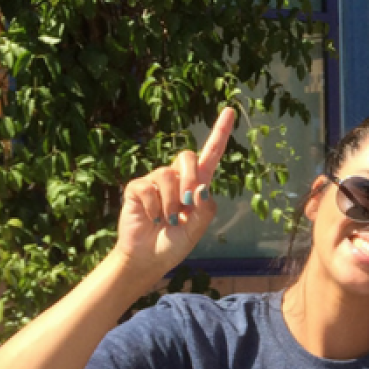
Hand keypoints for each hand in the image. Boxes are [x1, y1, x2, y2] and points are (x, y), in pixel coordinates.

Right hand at [112, 107, 236, 280]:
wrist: (149, 258)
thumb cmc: (175, 243)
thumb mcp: (197, 229)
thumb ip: (204, 209)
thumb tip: (201, 187)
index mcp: (197, 185)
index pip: (211, 154)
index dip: (220, 132)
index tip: (230, 111)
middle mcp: (177, 178)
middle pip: (187, 156)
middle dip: (190, 178)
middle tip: (186, 204)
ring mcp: (155, 182)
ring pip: (167, 175)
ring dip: (170, 203)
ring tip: (166, 220)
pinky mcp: (137, 188)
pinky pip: (148, 188)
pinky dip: (153, 208)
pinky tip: (151, 218)